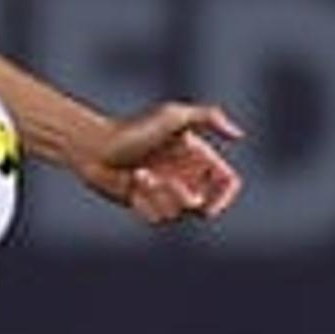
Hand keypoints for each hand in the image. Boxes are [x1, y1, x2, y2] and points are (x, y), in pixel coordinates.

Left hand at [81, 101, 246, 225]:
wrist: (95, 146)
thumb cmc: (132, 128)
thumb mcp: (173, 115)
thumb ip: (209, 117)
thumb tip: (239, 135)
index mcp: (198, 157)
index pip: (227, 183)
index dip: (225, 197)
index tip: (211, 204)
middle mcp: (187, 176)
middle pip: (205, 205)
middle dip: (183, 196)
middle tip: (162, 180)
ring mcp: (168, 193)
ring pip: (179, 213)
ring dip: (158, 195)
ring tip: (139, 174)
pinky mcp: (148, 206)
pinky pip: (157, 218)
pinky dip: (145, 203)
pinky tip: (131, 184)